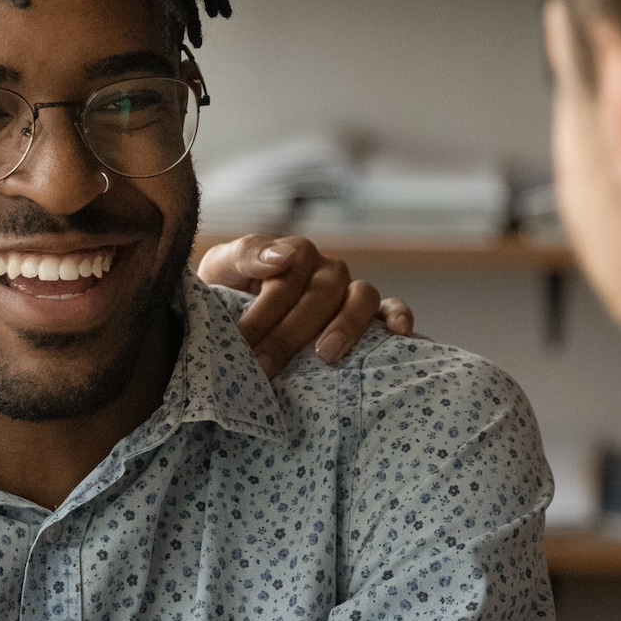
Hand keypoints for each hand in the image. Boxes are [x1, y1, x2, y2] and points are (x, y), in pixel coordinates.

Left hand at [196, 234, 416, 373]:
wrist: (235, 321)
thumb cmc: (227, 295)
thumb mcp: (221, 268)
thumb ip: (244, 254)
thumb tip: (281, 256)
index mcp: (292, 255)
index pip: (287, 274)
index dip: (264, 309)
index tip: (242, 341)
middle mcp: (325, 270)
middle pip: (321, 292)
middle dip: (290, 332)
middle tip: (264, 365)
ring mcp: (350, 292)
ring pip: (361, 297)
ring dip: (346, 325)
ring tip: (326, 355)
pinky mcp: (371, 315)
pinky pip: (391, 309)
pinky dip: (399, 316)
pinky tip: (398, 334)